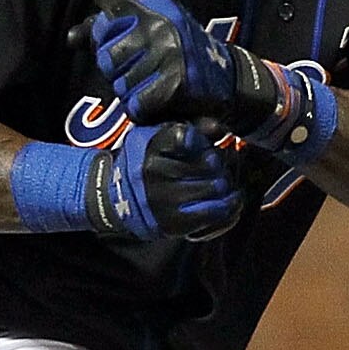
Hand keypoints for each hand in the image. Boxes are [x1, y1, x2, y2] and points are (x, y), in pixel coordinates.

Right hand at [88, 123, 243, 242]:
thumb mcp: (159, 135)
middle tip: (218, 165)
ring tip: (220, 181)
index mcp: (151, 145)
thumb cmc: (149, 163)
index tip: (204, 144)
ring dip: (225, 182)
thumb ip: (190, 127)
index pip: (188, 137)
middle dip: (220, 162)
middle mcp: (155, 171)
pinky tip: (229, 199)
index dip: (203, 140)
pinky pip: (215, 212)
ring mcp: (165, 199)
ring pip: (216, 186)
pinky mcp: (175, 222)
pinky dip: (227, 205)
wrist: (120, 200)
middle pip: (210, 161)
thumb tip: (219, 129)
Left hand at [89, 0, 239, 125]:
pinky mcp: (176, 82)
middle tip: (141, 74)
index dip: (106, 44)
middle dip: (118, 73)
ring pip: (120, 85)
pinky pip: (138, 104)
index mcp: (154, 8)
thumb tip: (71, 39)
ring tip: (153, 87)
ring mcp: (170, 53)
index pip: (106, 23)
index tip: (125, 52)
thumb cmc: (178, 56)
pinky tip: (159, 102)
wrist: (226, 79)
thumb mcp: (146, 34)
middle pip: (107, 58)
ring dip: (131, 94)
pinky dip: (144, 110)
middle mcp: (161, 25)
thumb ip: (105, 34)